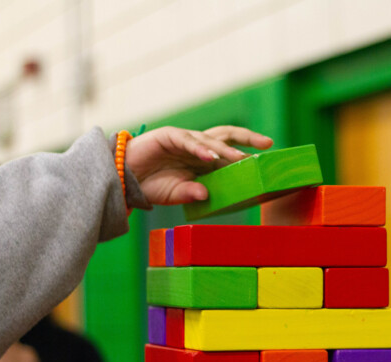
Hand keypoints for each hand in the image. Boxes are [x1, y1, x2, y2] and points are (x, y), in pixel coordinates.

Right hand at [125, 125, 272, 204]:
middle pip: (227, 136)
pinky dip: (200, 148)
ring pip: (210, 139)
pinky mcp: (169, 136)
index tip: (266, 160)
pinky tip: (211, 157)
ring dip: (225, 149)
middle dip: (247, 138)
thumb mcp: (176, 193)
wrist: (123, 178)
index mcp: (202, 159)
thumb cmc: (150, 185)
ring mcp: (184, 140)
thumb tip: (206, 196)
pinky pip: (188, 141)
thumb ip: (191, 194)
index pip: (229, 152)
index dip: (246, 154)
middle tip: (267, 144)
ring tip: (240, 158)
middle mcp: (197, 146)